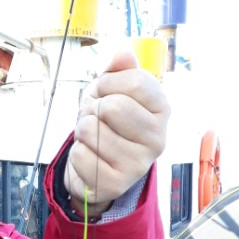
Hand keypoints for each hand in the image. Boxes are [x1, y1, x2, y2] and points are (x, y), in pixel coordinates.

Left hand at [64, 51, 169, 216]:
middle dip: (92, 108)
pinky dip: (76, 154)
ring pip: (91, 130)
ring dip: (81, 131)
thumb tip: (122, 53)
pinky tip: (89, 158)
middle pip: (112, 107)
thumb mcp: (115, 91)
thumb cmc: (108, 124)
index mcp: (162, 110)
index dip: (108, 82)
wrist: (98, 168)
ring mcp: (137, 165)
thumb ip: (119, 70)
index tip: (104, 91)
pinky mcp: (115, 185)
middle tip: (95, 117)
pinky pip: (80, 155)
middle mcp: (157, 139)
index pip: (135, 81)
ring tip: (92, 138)